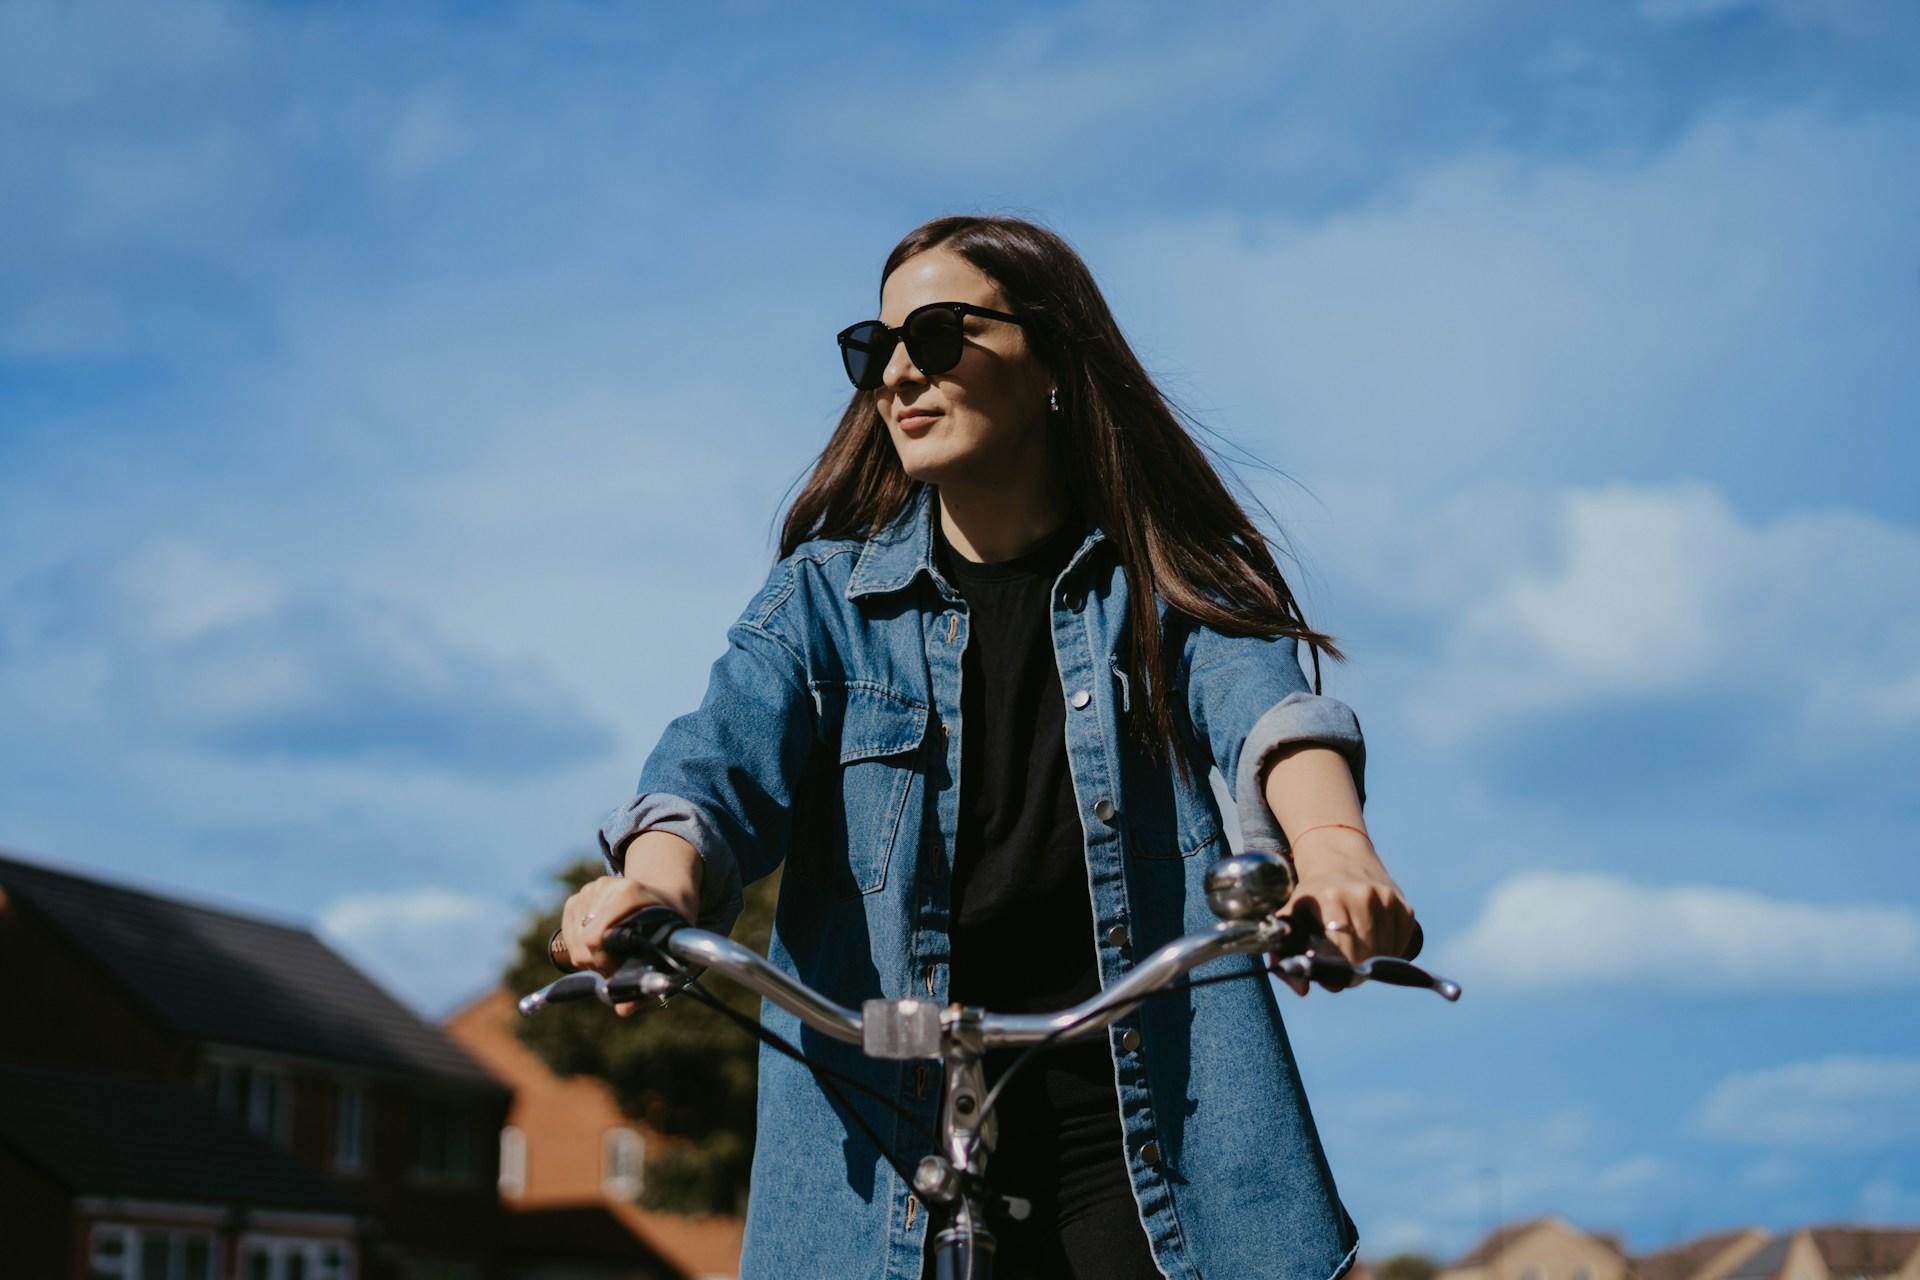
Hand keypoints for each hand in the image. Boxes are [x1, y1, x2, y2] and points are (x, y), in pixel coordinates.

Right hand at [560, 876, 674, 1016]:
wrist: (664, 902)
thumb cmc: (666, 932)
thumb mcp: (666, 954)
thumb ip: (647, 984)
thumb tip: (622, 1010)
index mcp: (629, 893)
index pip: (595, 937)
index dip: (604, 963)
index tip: (617, 972)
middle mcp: (605, 887)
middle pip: (583, 941)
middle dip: (596, 963)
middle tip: (614, 968)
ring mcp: (589, 891)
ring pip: (573, 940)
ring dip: (587, 956)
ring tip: (609, 957)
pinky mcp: (577, 898)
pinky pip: (566, 933)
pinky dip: (579, 946)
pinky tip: (598, 946)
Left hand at [1278, 834, 1416, 996]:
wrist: (1339, 859)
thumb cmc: (1311, 896)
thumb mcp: (1290, 915)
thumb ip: (1286, 952)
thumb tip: (1303, 990)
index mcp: (1332, 897)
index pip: (1343, 948)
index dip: (1339, 969)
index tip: (1333, 979)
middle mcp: (1363, 896)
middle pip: (1366, 954)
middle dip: (1354, 970)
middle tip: (1344, 971)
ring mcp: (1387, 899)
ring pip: (1386, 952)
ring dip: (1372, 962)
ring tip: (1356, 955)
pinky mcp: (1403, 905)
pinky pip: (1401, 944)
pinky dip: (1389, 952)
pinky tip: (1373, 944)